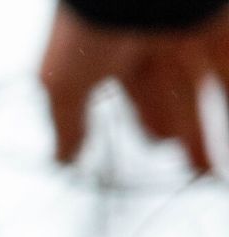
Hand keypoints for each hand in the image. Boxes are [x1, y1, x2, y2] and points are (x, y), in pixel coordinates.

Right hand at [41, 6, 228, 173]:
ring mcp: (188, 38)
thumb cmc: (91, 26)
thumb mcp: (63, 84)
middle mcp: (154, 47)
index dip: (150, 127)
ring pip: (206, 91)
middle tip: (197, 167)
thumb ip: (68, 123)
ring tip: (215, 170)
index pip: (138, 98)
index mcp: (115, 57)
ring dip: (212, 131)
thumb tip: (63, 158)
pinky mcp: (217, 29)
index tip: (160, 147)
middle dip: (186, 135)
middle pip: (176, 99)